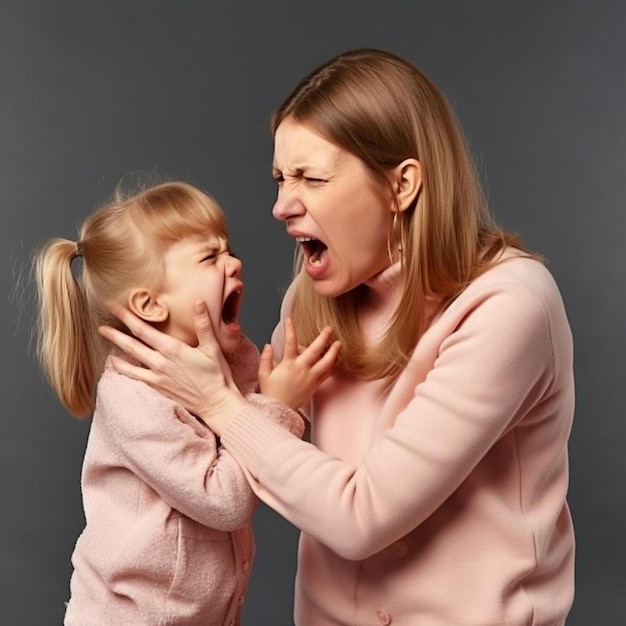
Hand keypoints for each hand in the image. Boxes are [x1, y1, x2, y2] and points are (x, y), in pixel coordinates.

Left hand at [98, 301, 245, 433]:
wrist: (215, 403)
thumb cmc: (216, 375)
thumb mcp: (213, 347)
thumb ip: (203, 324)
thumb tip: (198, 303)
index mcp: (173, 350)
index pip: (144, 330)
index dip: (128, 317)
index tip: (116, 306)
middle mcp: (160, 363)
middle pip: (131, 344)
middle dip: (115, 333)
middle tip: (101, 323)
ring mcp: (157, 377)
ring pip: (130, 361)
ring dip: (115, 348)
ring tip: (104, 339)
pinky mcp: (158, 388)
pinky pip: (135, 376)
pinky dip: (123, 369)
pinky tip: (115, 363)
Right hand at [258, 318, 340, 409]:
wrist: (278, 411)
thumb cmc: (270, 393)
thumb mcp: (263, 375)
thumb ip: (266, 358)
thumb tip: (269, 346)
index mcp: (288, 364)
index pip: (290, 342)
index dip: (289, 329)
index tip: (289, 319)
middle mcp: (301, 369)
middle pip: (315, 350)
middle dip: (323, 337)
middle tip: (329, 328)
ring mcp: (310, 377)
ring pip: (326, 362)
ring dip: (333, 352)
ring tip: (339, 344)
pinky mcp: (315, 385)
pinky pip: (326, 374)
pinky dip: (331, 366)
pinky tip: (334, 360)